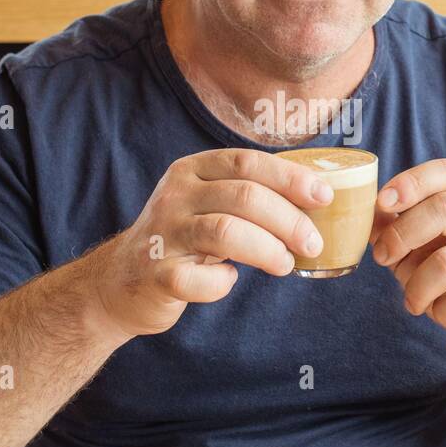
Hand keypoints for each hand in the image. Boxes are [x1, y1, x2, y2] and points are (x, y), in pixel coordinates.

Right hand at [89, 148, 332, 338]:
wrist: (122, 281)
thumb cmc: (183, 240)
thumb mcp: (207, 204)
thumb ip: (248, 195)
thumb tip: (316, 198)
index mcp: (192, 170)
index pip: (247, 162)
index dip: (290, 178)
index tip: (323, 197)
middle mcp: (175, 195)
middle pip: (244, 197)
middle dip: (288, 221)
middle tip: (312, 244)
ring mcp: (163, 233)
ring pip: (225, 232)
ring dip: (267, 250)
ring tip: (285, 265)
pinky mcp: (156, 274)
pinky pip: (198, 279)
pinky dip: (222, 284)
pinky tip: (229, 280)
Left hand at [369, 158, 445, 367]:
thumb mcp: (421, 247)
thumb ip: (396, 228)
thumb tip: (368, 217)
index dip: (412, 182)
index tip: (382, 202)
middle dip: (403, 233)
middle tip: (382, 257)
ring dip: (418, 286)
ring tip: (412, 300)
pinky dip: (444, 312)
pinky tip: (441, 312)